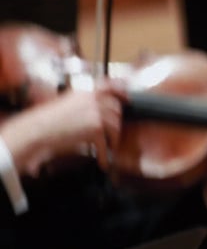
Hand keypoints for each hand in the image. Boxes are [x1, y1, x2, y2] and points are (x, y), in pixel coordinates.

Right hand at [0, 81, 125, 175]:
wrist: (37, 130)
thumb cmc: (46, 119)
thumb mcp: (66, 103)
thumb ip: (83, 103)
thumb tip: (94, 109)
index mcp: (87, 92)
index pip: (111, 86)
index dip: (122, 92)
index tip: (127, 99)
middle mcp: (95, 100)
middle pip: (116, 110)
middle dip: (115, 121)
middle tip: (113, 131)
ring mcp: (97, 114)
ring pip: (115, 127)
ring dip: (113, 138)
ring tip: (109, 146)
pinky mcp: (97, 129)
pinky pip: (106, 144)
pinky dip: (105, 155)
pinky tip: (103, 161)